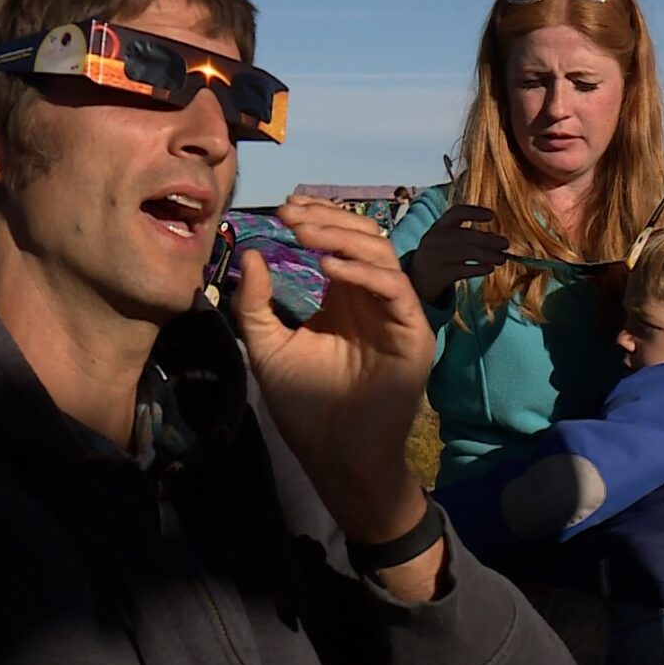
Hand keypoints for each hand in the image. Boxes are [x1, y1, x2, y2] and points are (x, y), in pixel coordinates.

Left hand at [234, 196, 434, 544]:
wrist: (335, 455)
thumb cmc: (306, 405)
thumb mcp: (267, 346)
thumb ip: (256, 304)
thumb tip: (250, 254)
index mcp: (344, 297)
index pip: (339, 242)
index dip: (316, 219)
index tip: (281, 210)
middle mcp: (373, 299)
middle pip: (364, 239)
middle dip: (328, 220)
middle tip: (290, 215)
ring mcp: (396, 315)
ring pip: (382, 256)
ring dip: (342, 238)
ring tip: (305, 234)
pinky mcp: (413, 334)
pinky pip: (396, 290)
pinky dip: (363, 273)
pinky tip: (328, 268)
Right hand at [406, 205, 509, 303]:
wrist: (418, 277)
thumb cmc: (441, 254)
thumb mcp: (447, 239)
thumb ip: (468, 235)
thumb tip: (499, 240)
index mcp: (439, 226)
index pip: (456, 212)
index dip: (475, 212)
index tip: (492, 215)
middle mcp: (436, 238)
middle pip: (467, 235)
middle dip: (489, 239)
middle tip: (506, 244)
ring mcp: (436, 257)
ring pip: (467, 253)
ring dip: (488, 255)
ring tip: (502, 259)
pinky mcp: (440, 274)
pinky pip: (464, 270)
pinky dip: (479, 269)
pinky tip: (490, 268)